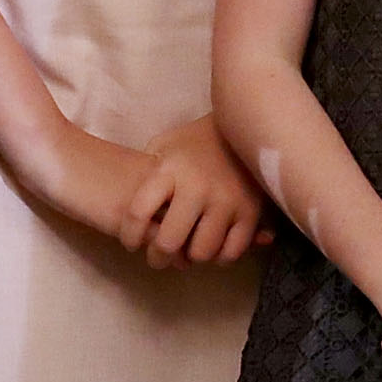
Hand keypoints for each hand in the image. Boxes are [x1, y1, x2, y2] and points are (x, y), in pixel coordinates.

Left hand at [120, 114, 274, 269]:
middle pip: (169, 242)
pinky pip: (231, 252)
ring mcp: (227, 200)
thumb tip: (136, 212)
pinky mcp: (251, 211)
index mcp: (170, 168)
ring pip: (201, 253)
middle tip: (158, 256)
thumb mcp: (164, 146)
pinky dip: (219, 257)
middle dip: (158, 257)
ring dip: (190, 257)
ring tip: (186, 248)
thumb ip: (146, 175)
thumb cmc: (195, 141)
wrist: (244, 123)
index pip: (138, 213)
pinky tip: (213, 245)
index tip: (131, 243)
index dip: (130, 236)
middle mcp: (198, 186)